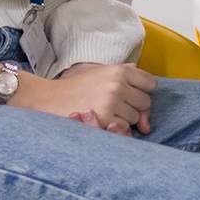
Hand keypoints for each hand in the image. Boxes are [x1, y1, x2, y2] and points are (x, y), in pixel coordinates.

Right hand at [11, 62, 155, 136]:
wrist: (49, 99)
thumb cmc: (77, 88)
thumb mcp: (102, 72)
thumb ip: (128, 75)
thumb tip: (149, 94)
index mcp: (120, 70)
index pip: (150, 84)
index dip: (142, 92)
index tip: (131, 97)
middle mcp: (118, 84)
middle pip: (145, 102)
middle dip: (134, 108)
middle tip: (115, 107)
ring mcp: (112, 102)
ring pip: (135, 118)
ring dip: (124, 120)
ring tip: (104, 114)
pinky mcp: (105, 119)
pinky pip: (123, 129)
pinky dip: (115, 129)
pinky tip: (101, 123)